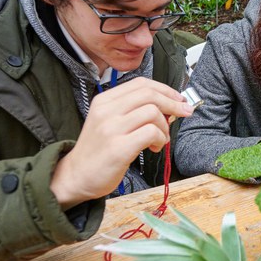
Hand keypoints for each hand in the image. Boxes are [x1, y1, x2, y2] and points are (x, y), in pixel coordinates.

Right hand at [50, 78, 193, 208]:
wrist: (76, 176)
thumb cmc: (98, 151)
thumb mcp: (109, 122)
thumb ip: (133, 111)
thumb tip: (169, 106)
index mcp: (104, 101)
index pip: (141, 84)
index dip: (165, 89)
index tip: (178, 99)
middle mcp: (106, 110)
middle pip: (149, 94)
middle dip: (173, 103)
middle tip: (184, 113)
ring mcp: (111, 128)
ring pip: (152, 112)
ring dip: (164, 126)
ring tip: (160, 139)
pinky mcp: (118, 148)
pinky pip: (151, 133)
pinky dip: (160, 139)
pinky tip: (154, 147)